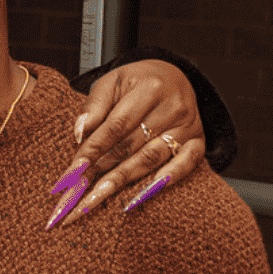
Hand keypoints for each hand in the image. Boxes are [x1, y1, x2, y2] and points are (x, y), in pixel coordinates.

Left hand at [48, 59, 201, 227]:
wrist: (173, 76)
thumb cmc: (137, 81)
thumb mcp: (112, 81)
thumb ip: (94, 105)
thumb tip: (79, 133)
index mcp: (150, 88)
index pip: (116, 125)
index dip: (94, 148)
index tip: (73, 169)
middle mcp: (174, 107)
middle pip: (132, 145)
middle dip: (103, 168)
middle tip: (79, 188)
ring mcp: (189, 126)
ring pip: (152, 158)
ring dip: (123, 179)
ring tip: (98, 196)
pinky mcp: (198, 141)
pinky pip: (184, 165)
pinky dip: (163, 182)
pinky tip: (140, 196)